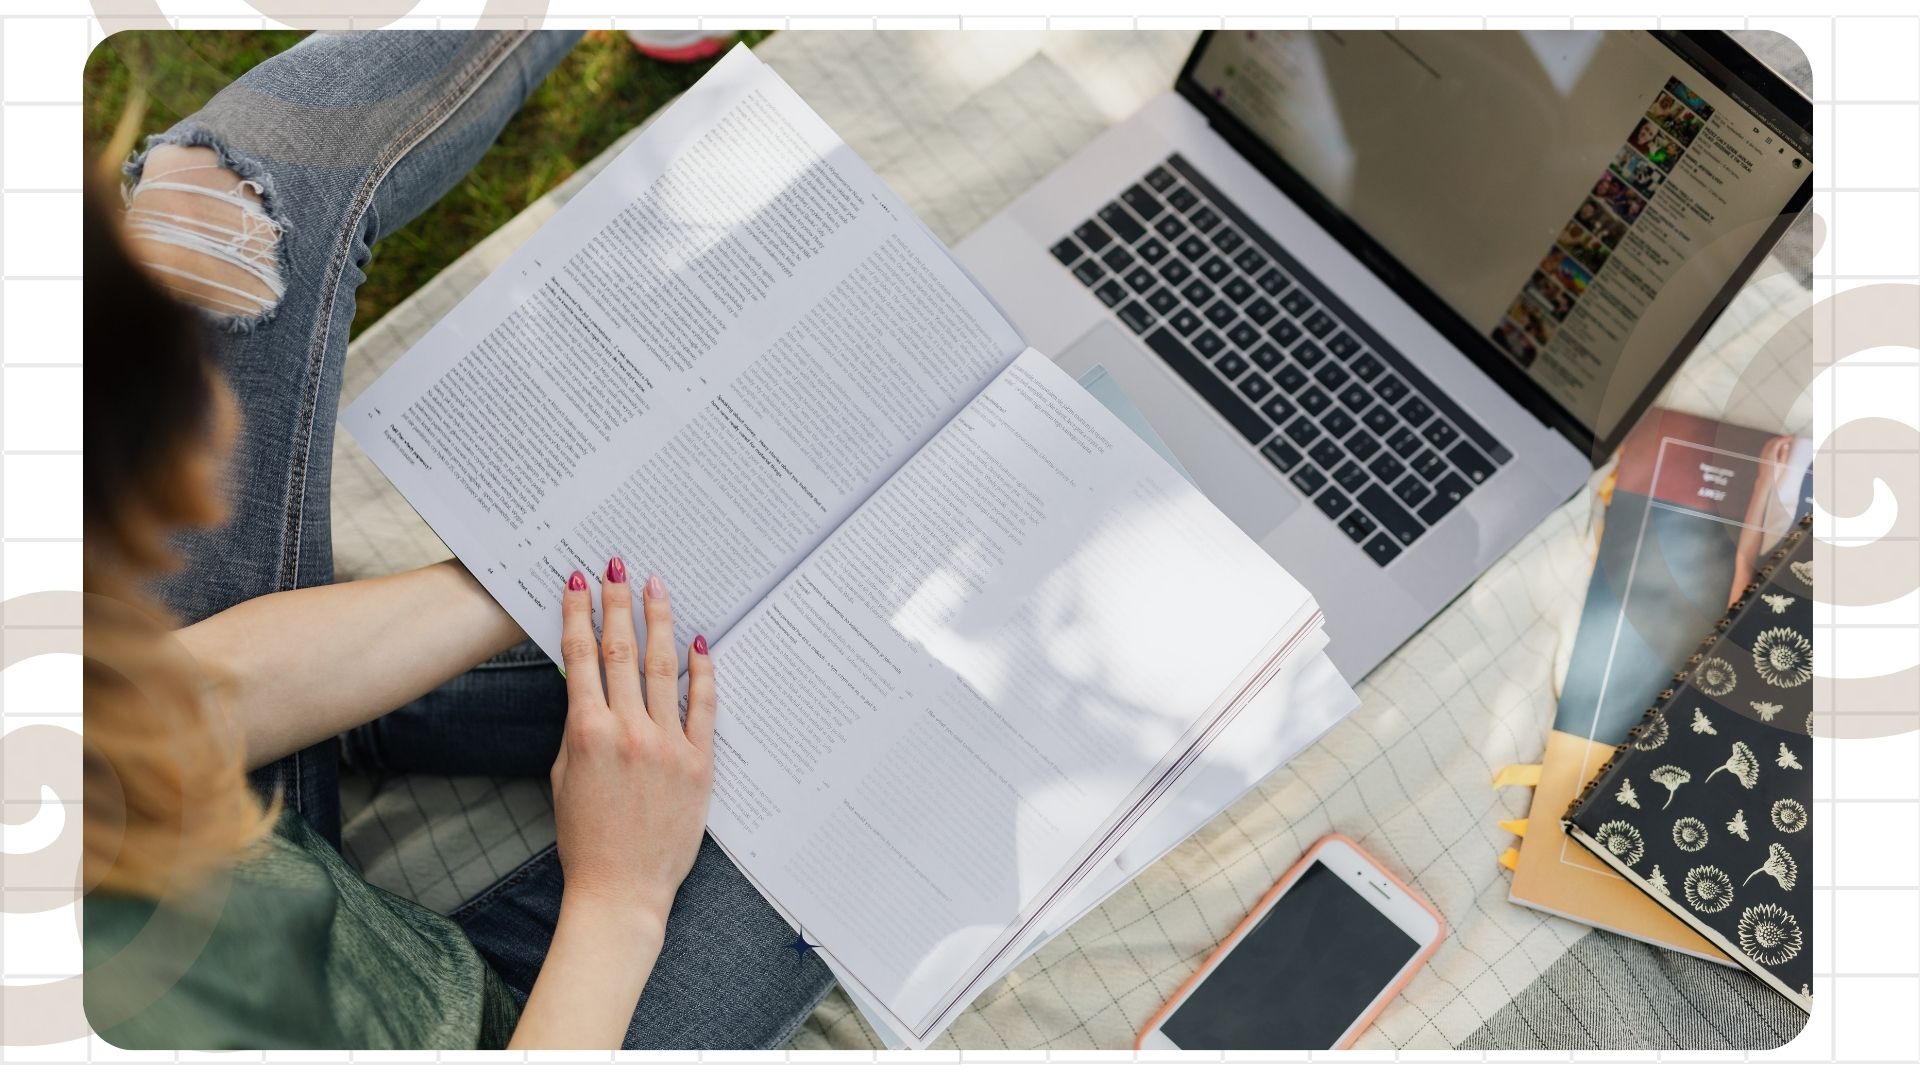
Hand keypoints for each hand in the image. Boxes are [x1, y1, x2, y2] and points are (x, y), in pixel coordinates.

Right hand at [552, 559, 713, 922]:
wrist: (621, 889)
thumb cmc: (586, 838)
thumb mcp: (565, 776)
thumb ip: (579, 727)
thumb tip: (590, 685)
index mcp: (587, 733)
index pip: (581, 658)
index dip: (577, 615)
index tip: (576, 581)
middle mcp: (628, 731)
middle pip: (622, 651)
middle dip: (616, 603)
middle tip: (614, 565)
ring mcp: (667, 745)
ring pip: (663, 668)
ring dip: (657, 621)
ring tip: (654, 586)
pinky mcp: (699, 762)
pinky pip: (703, 705)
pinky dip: (701, 671)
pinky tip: (699, 641)